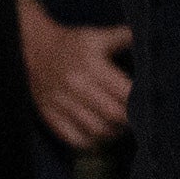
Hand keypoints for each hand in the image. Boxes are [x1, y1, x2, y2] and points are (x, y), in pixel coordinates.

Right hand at [23, 9, 133, 149]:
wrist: (32, 49)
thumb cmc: (71, 44)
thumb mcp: (96, 36)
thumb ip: (122, 37)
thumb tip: (147, 38)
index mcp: (91, 65)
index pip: (124, 93)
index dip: (140, 103)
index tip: (147, 104)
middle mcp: (76, 86)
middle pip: (113, 115)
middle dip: (130, 121)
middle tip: (137, 120)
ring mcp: (61, 103)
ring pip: (97, 131)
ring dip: (114, 134)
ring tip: (121, 128)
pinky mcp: (50, 116)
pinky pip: (75, 140)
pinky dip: (93, 143)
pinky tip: (101, 136)